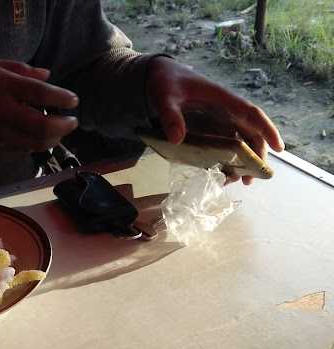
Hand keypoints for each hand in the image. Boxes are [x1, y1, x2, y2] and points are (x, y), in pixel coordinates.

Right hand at [0, 58, 78, 154]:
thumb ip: (21, 70)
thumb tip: (48, 77)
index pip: (39, 93)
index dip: (61, 98)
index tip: (74, 100)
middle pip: (41, 125)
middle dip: (63, 125)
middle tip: (74, 121)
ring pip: (34, 142)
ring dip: (53, 138)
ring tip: (62, 130)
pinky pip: (22, 148)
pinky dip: (37, 143)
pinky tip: (43, 136)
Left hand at [146, 57, 284, 184]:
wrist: (157, 79)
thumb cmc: (165, 83)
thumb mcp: (165, 97)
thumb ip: (170, 116)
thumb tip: (177, 139)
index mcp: (221, 100)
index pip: (251, 114)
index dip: (266, 130)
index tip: (279, 147)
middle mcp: (224, 112)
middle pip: (250, 133)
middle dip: (256, 155)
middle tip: (254, 177)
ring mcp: (217, 123)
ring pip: (240, 143)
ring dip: (244, 162)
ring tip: (243, 182)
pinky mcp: (208, 131)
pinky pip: (224, 148)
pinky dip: (227, 162)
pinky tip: (224, 176)